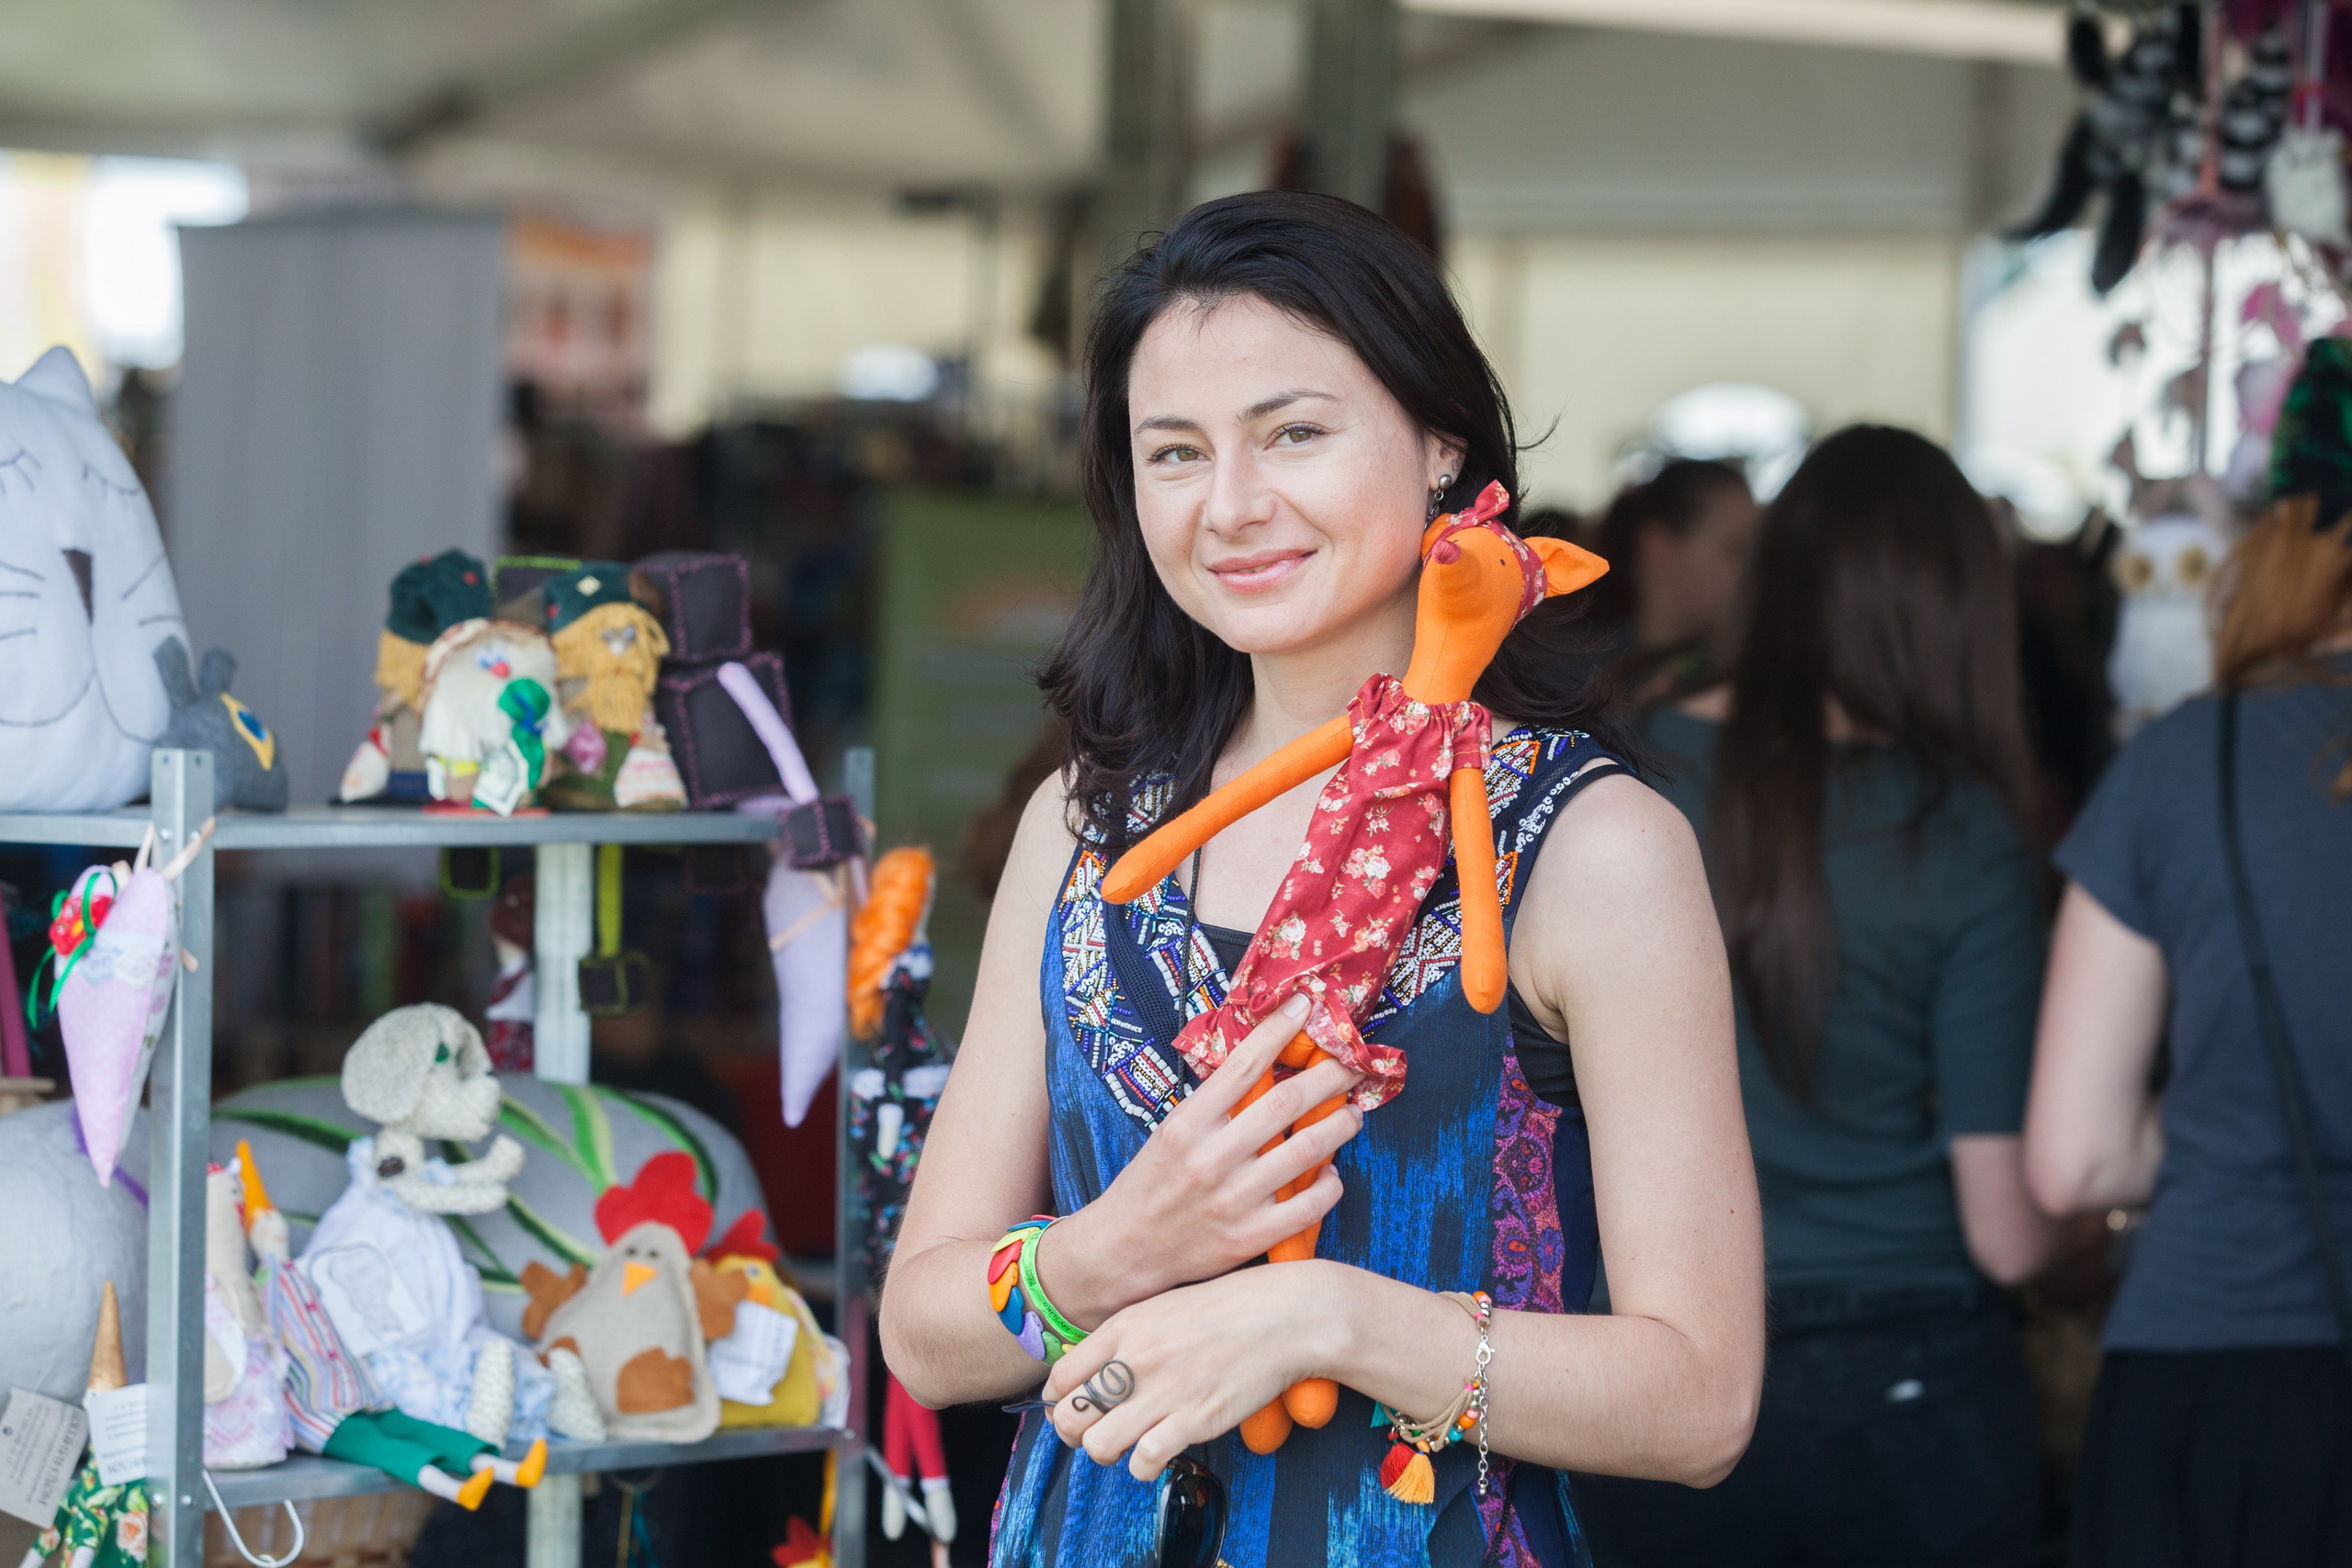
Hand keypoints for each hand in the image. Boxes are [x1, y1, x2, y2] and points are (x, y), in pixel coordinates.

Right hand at [1040, 996, 1362, 1325]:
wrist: (1123, 1251)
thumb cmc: (1151, 1184)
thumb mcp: (1171, 1132)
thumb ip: (1215, 1105)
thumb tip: (1266, 1065)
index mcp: (1187, 1124)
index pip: (1244, 1064)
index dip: (1281, 1029)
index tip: (1307, 1004)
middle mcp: (1211, 1158)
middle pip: (1288, 1102)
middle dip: (1331, 1075)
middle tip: (1354, 1062)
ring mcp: (1233, 1200)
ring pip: (1308, 1151)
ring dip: (1341, 1126)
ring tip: (1352, 1113)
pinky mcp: (1250, 1237)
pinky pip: (1310, 1205)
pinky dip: (1330, 1184)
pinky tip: (1331, 1174)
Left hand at [1045, 1262, 1339, 1480]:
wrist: (1283, 1316)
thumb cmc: (1228, 1309)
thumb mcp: (1163, 1307)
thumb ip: (1125, 1336)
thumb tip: (1093, 1370)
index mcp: (1124, 1327)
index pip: (1060, 1377)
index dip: (1059, 1400)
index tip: (1071, 1407)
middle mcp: (1135, 1360)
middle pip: (1070, 1416)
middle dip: (1075, 1433)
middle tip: (1095, 1431)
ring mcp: (1162, 1392)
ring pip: (1098, 1447)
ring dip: (1107, 1453)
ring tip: (1126, 1444)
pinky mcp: (1192, 1421)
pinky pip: (1142, 1462)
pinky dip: (1143, 1465)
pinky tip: (1156, 1451)